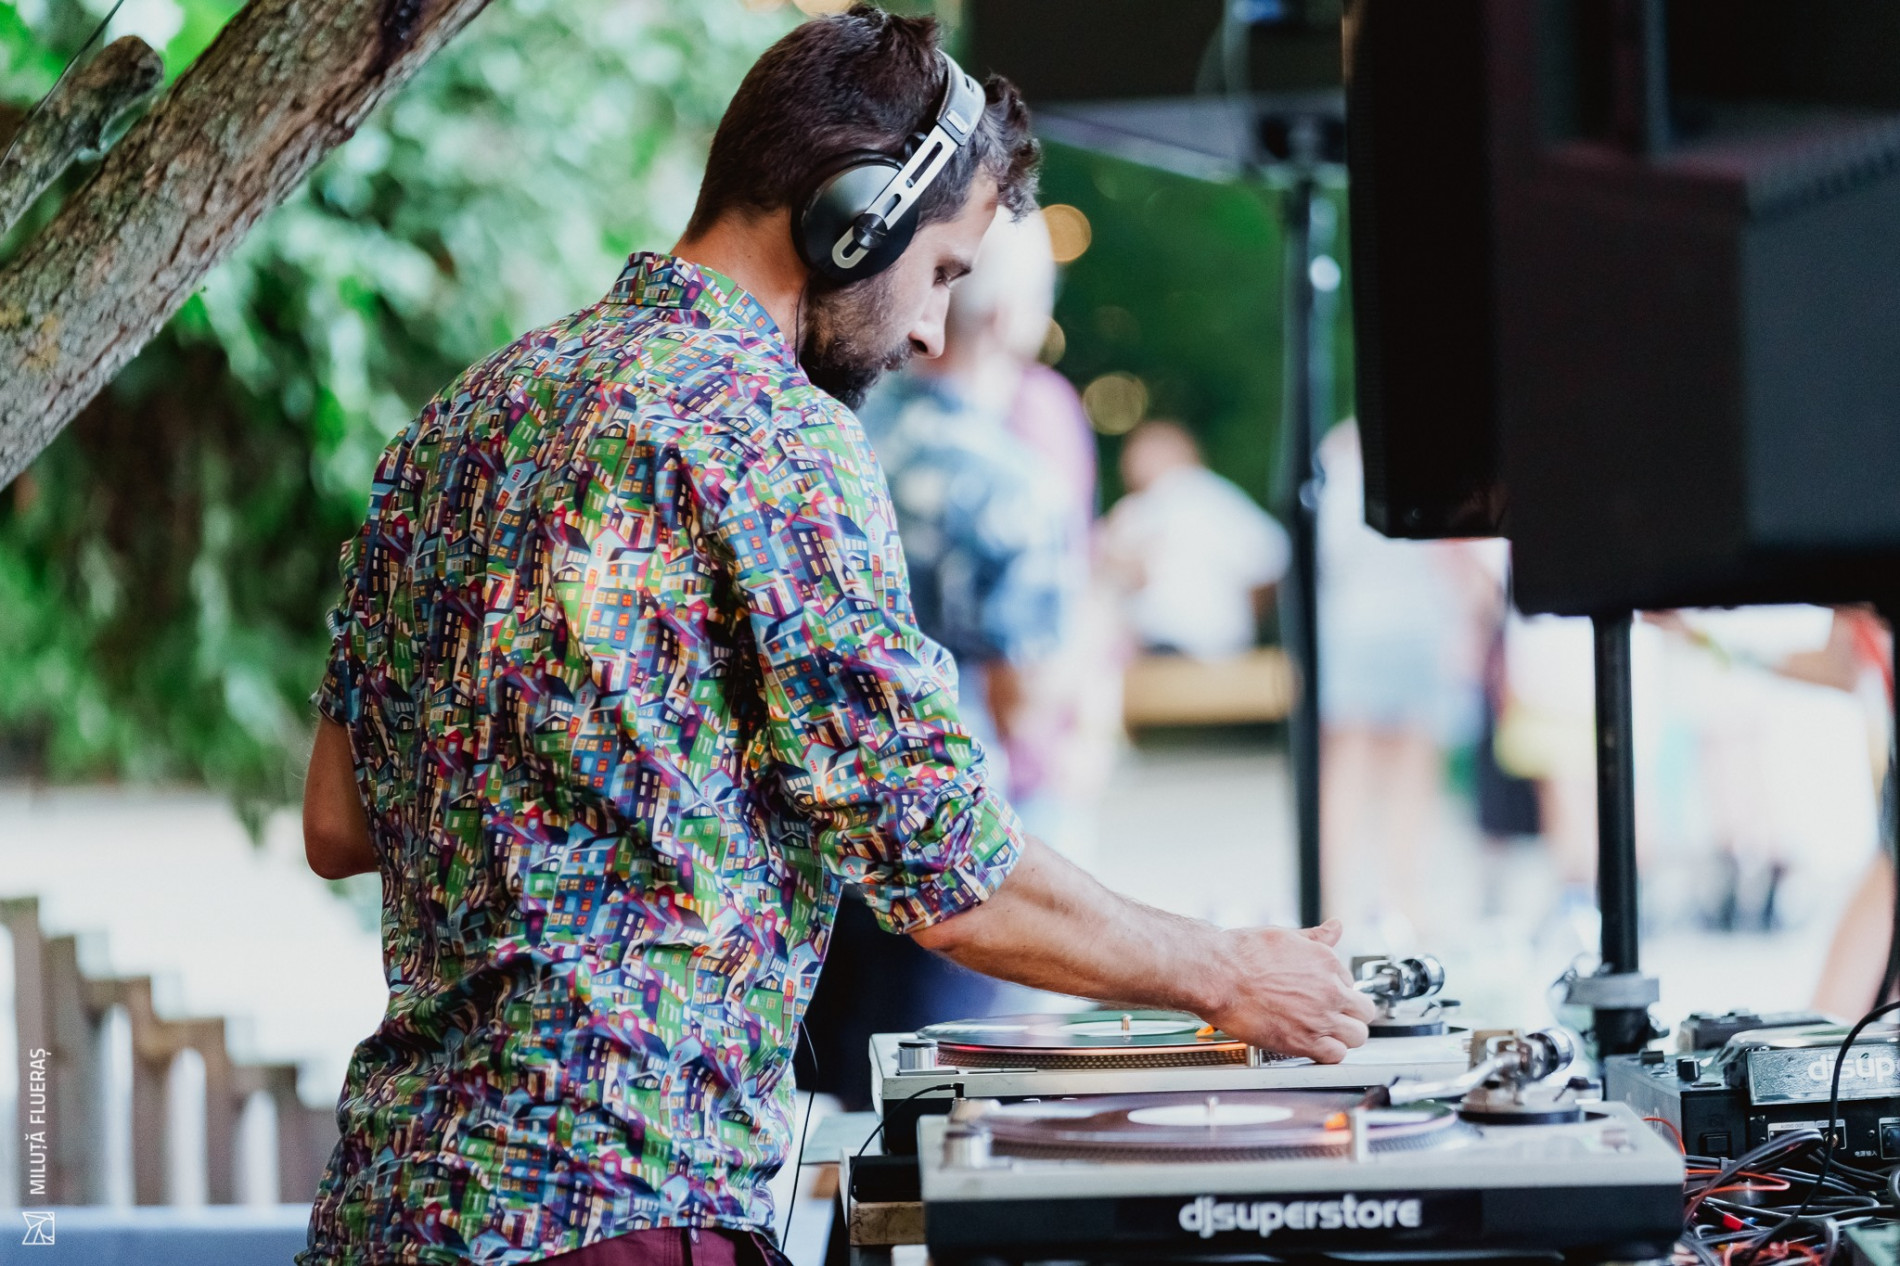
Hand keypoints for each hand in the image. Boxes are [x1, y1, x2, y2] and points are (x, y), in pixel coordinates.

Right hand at [1204, 919, 1377, 1063]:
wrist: (1218, 974)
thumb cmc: (1242, 954)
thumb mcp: (1285, 937)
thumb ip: (1316, 938)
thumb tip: (1335, 928)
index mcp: (1327, 961)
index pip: (1350, 982)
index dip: (1337, 990)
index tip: (1323, 995)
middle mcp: (1330, 989)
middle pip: (1364, 1011)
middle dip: (1351, 1014)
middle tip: (1333, 1016)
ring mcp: (1320, 1017)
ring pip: (1357, 1036)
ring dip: (1344, 1035)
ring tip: (1326, 1033)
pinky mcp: (1304, 1041)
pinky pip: (1336, 1055)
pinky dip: (1329, 1054)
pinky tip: (1316, 1047)